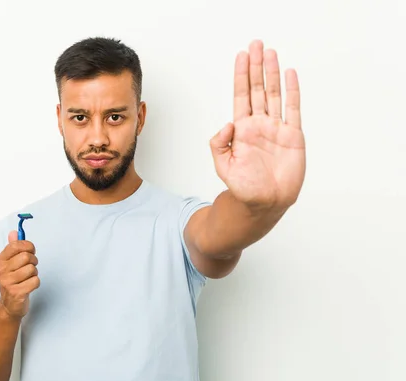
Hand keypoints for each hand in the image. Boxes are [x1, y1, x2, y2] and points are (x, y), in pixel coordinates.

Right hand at [0, 231, 39, 319]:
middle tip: (31, 266)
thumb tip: (14, 232)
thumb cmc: (14, 281)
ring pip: (32, 269)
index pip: (16, 245)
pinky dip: (36, 283)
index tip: (31, 251)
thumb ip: (13, 247)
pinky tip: (29, 286)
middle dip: (33, 261)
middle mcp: (2, 270)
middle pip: (26, 256)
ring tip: (29, 278)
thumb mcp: (10, 263)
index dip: (28, 246)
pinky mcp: (16, 293)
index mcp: (1, 260)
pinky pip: (35, 281)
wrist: (9, 305)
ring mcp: (8, 282)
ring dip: (34, 273)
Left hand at [210, 40, 305, 210]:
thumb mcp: (223, 166)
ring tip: (271, 53)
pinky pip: (293, 109)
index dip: (241, 76)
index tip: (241, 56)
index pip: (241, 96)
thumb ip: (219, 145)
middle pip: (258, 89)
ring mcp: (276, 129)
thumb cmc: (243, 187)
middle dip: (256, 67)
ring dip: (273, 74)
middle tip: (257, 45)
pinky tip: (290, 74)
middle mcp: (259, 125)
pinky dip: (292, 92)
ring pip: (275, 95)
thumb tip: (227, 125)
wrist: (264, 203)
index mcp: (242, 130)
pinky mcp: (293, 136)